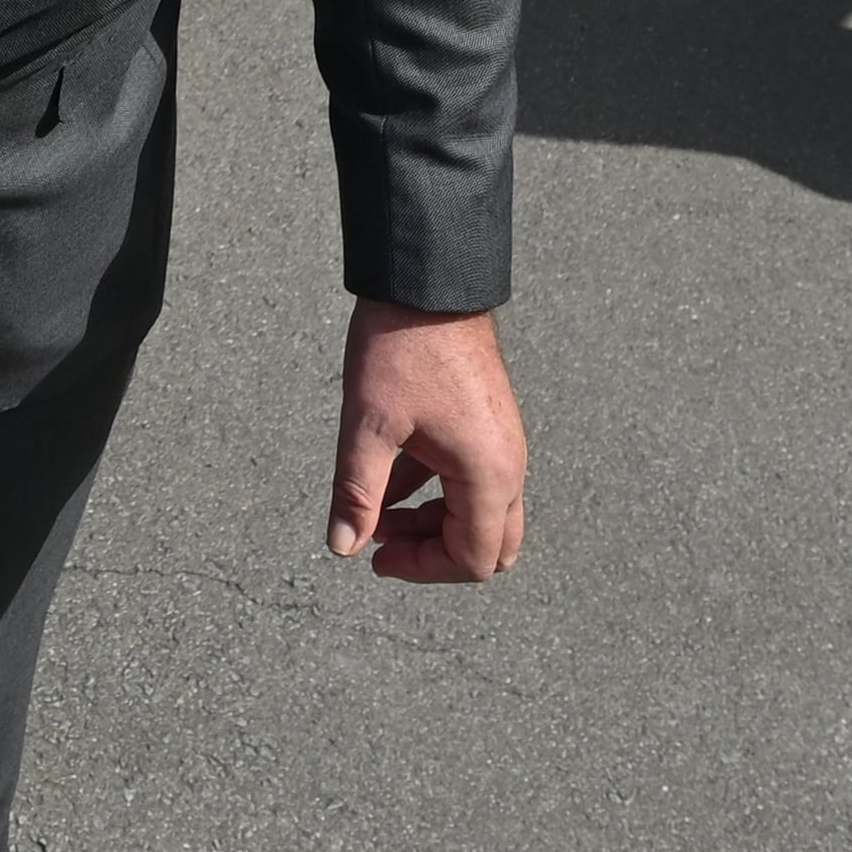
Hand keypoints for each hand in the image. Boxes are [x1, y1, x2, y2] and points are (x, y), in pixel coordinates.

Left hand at [326, 299, 525, 582]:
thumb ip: (357, 492)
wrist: (428, 282)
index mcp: (489, 473)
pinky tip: (386, 477)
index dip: (423, 568)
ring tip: (374, 509)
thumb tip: (343, 548)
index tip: (375, 556)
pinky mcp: (486, 425)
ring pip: (480, 512)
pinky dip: (433, 491)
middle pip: (489, 544)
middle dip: (435, 552)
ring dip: (431, 522)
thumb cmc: (400, 349)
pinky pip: (470, 479)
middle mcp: (508, 464)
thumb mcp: (368, 425)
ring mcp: (501, 443)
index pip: (474, 559)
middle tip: (381, 539)